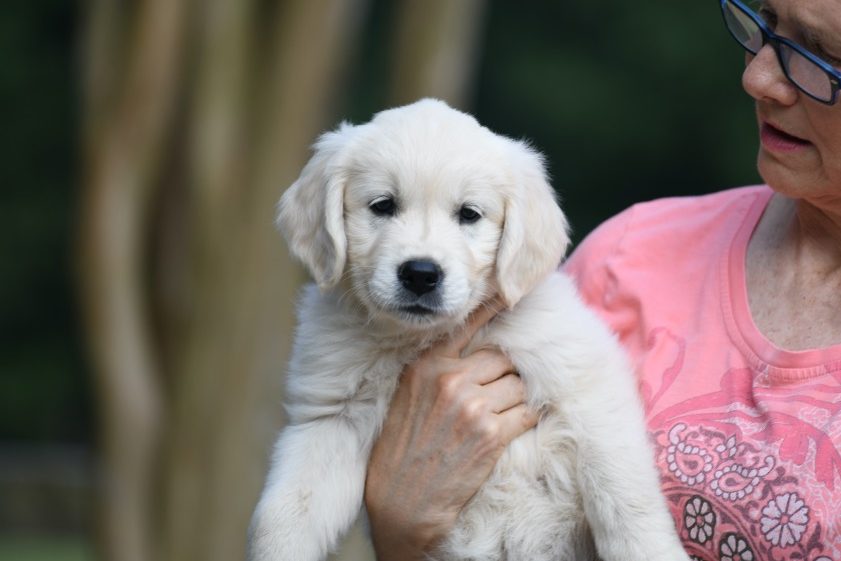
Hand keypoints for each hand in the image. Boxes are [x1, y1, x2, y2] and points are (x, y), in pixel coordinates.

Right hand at [364, 300, 537, 560]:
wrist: (401, 501)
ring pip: (517, 385)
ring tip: (499, 416)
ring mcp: (473, 407)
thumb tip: (472, 351)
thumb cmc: (402, 449)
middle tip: (497, 392)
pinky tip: (509, 430)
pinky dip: (525, 418)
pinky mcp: (492, 435)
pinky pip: (526, 412)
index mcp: (427, 367)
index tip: (510, 293)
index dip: (492, 307)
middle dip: (505, 374)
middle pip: (502, 358)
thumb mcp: (407, 397)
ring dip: (516, 398)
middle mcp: (451, 380)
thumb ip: (437, 369)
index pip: (466, 325)